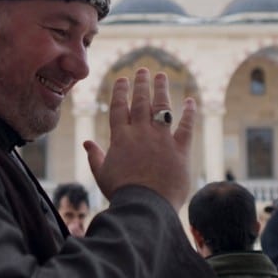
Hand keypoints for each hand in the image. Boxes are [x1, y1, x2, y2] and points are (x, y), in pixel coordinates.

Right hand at [83, 68, 195, 208]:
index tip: (122, 79)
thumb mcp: (102, 175)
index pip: (119, 108)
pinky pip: (186, 126)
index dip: (120, 91)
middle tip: (143, 70)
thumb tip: (86, 143)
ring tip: (161, 77)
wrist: (145, 206)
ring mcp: (162, 139)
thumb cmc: (121, 193)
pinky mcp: (180, 149)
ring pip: (162, 107)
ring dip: (162, 90)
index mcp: (121, 138)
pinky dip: (189, 113)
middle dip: (141, 84)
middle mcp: (141, 133)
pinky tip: (190, 102)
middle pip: (141, 102)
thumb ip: (95, 157)